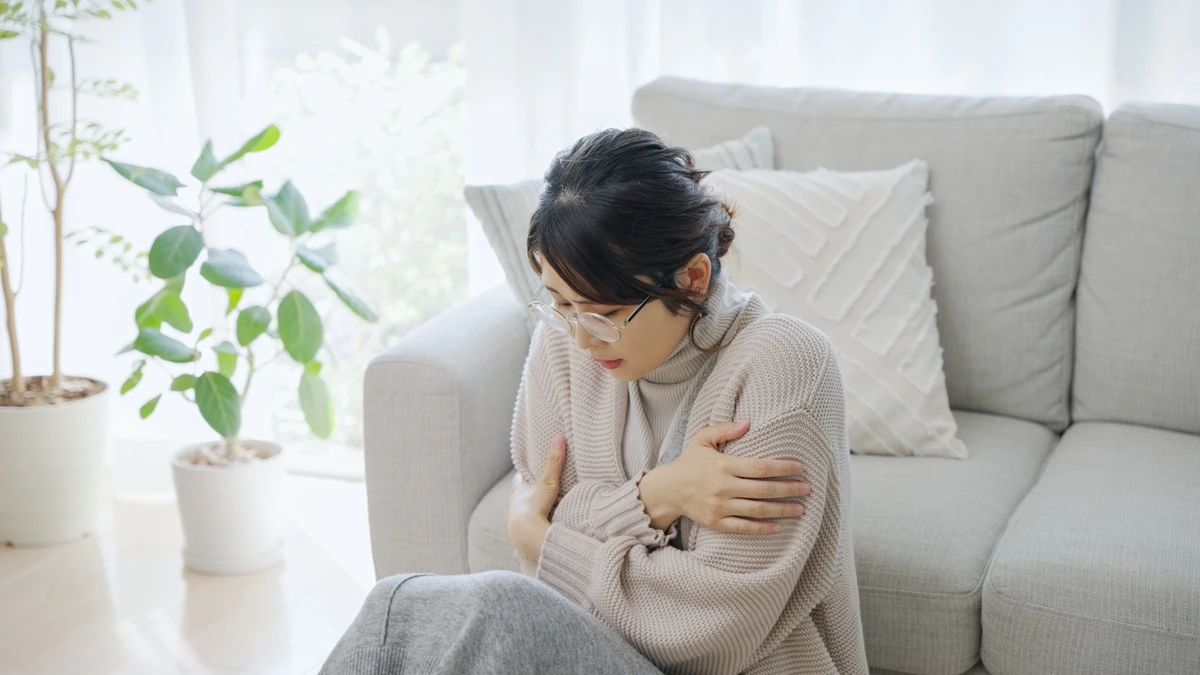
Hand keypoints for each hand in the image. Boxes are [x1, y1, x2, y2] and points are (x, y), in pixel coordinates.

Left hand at [506, 435, 566, 560]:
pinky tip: (534, 528)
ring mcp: (512, 519)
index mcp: (517, 489)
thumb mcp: (548, 481)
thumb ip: (554, 461)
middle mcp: (511, 503)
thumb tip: (559, 437)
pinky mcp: (516, 534)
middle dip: (528, 494)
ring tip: (538, 511)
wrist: (526, 534)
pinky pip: (522, 527)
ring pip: (519, 512)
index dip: (527, 475)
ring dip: (527, 511)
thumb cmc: (534, 505)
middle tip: (538, 491)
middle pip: (520, 495)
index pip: (520, 478)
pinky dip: (528, 526)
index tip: (534, 472)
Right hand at [638, 420, 810, 534]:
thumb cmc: (689, 462)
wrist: (667, 490)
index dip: (782, 468)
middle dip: (788, 489)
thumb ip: (724, 429)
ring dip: (781, 510)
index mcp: (723, 465)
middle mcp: (723, 487)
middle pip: (763, 490)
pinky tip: (778, 527)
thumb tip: (748, 422)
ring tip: (800, 509)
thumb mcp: (702, 439)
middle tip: (807, 489)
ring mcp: (720, 507)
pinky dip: (762, 529)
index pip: (760, 467)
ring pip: (757, 510)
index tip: (799, 468)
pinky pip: (743, 528)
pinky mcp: (716, 522)